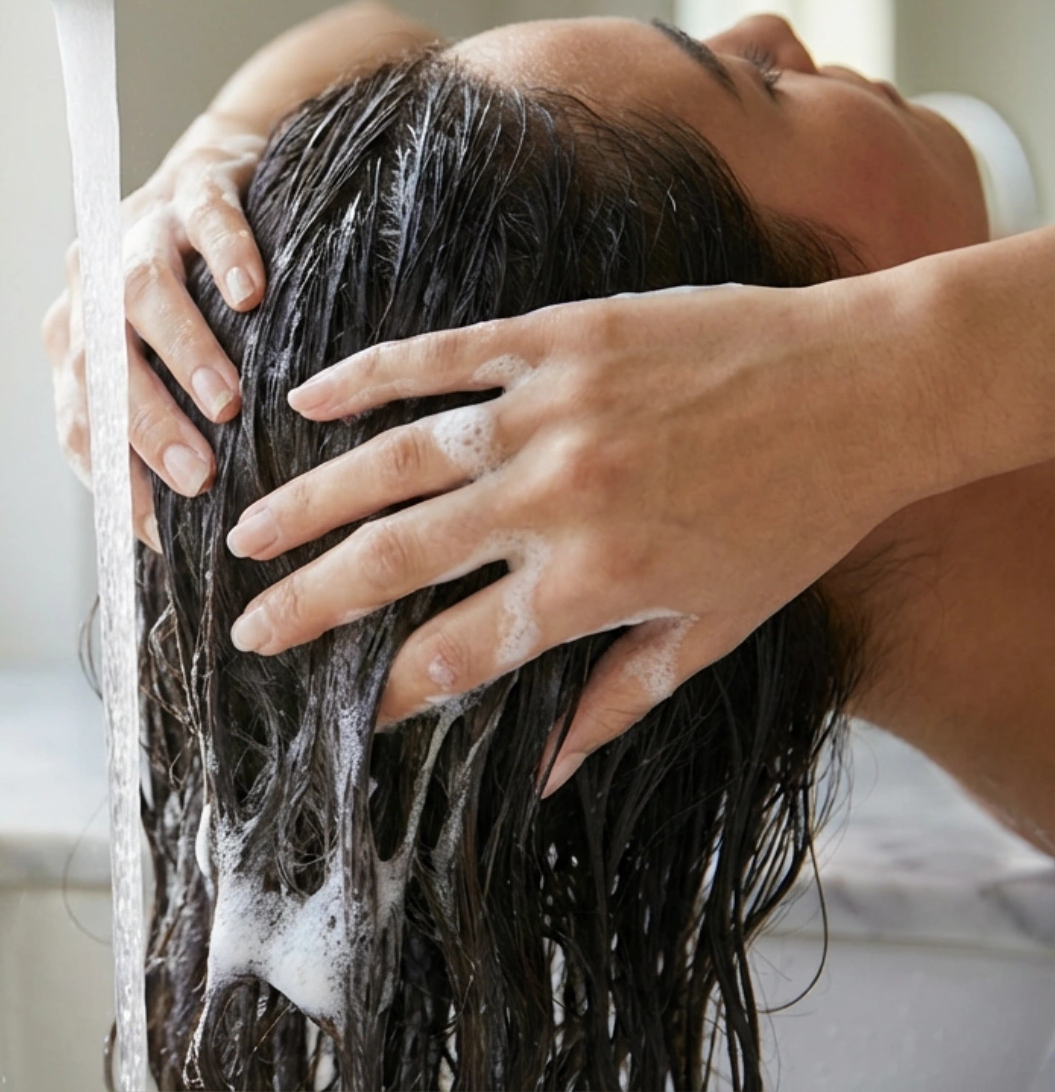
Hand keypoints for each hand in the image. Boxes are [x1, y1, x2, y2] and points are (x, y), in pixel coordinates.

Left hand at [42, 114, 269, 548]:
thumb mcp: (164, 366)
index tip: (165, 532)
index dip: (117, 480)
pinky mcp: (193, 188)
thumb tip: (179, 541)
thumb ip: (161, 432)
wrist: (220, 175)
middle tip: (199, 478)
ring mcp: (140, 232)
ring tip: (226, 402)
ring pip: (145, 294)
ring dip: (183, 353)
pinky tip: (254, 294)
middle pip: (105, 365)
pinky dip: (227, 256)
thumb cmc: (197, 298)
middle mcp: (96, 290)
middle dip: (149, 427)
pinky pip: (205, 221)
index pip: (81, 423)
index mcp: (80, 343)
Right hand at [221, 279, 941, 792]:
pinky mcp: (557, 336)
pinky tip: (307, 401)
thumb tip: (545, 774)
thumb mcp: (714, 630)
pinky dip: (366, 377)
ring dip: (310, 500)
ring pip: (395, 459)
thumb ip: (617, 699)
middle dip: (310, 601)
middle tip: (245, 625)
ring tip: (244, 529)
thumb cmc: (795, 519)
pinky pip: (439, 356)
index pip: (456, 649)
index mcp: (593, 581)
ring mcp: (548, 410)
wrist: (867, 389)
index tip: (339, 708)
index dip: (388, 685)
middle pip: (397, 559)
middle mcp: (554, 500)